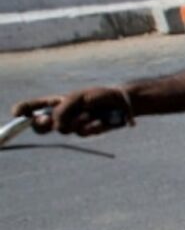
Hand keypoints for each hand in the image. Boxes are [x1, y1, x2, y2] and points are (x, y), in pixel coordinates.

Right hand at [12, 87, 131, 135]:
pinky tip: (99, 121)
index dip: (23, 110)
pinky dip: (90, 127)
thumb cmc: (99, 95)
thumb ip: (63, 110)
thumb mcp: (78, 98)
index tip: (17, 114)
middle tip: (48, 121)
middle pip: (41, 126)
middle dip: (41, 125)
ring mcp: (74, 125)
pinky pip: (82, 133)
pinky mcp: (87, 132)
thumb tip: (53, 124)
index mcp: (56, 103)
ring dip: (76, 121)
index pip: (34, 107)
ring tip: (89, 113)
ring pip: (64, 130)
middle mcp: (62, 115)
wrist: (123, 104)